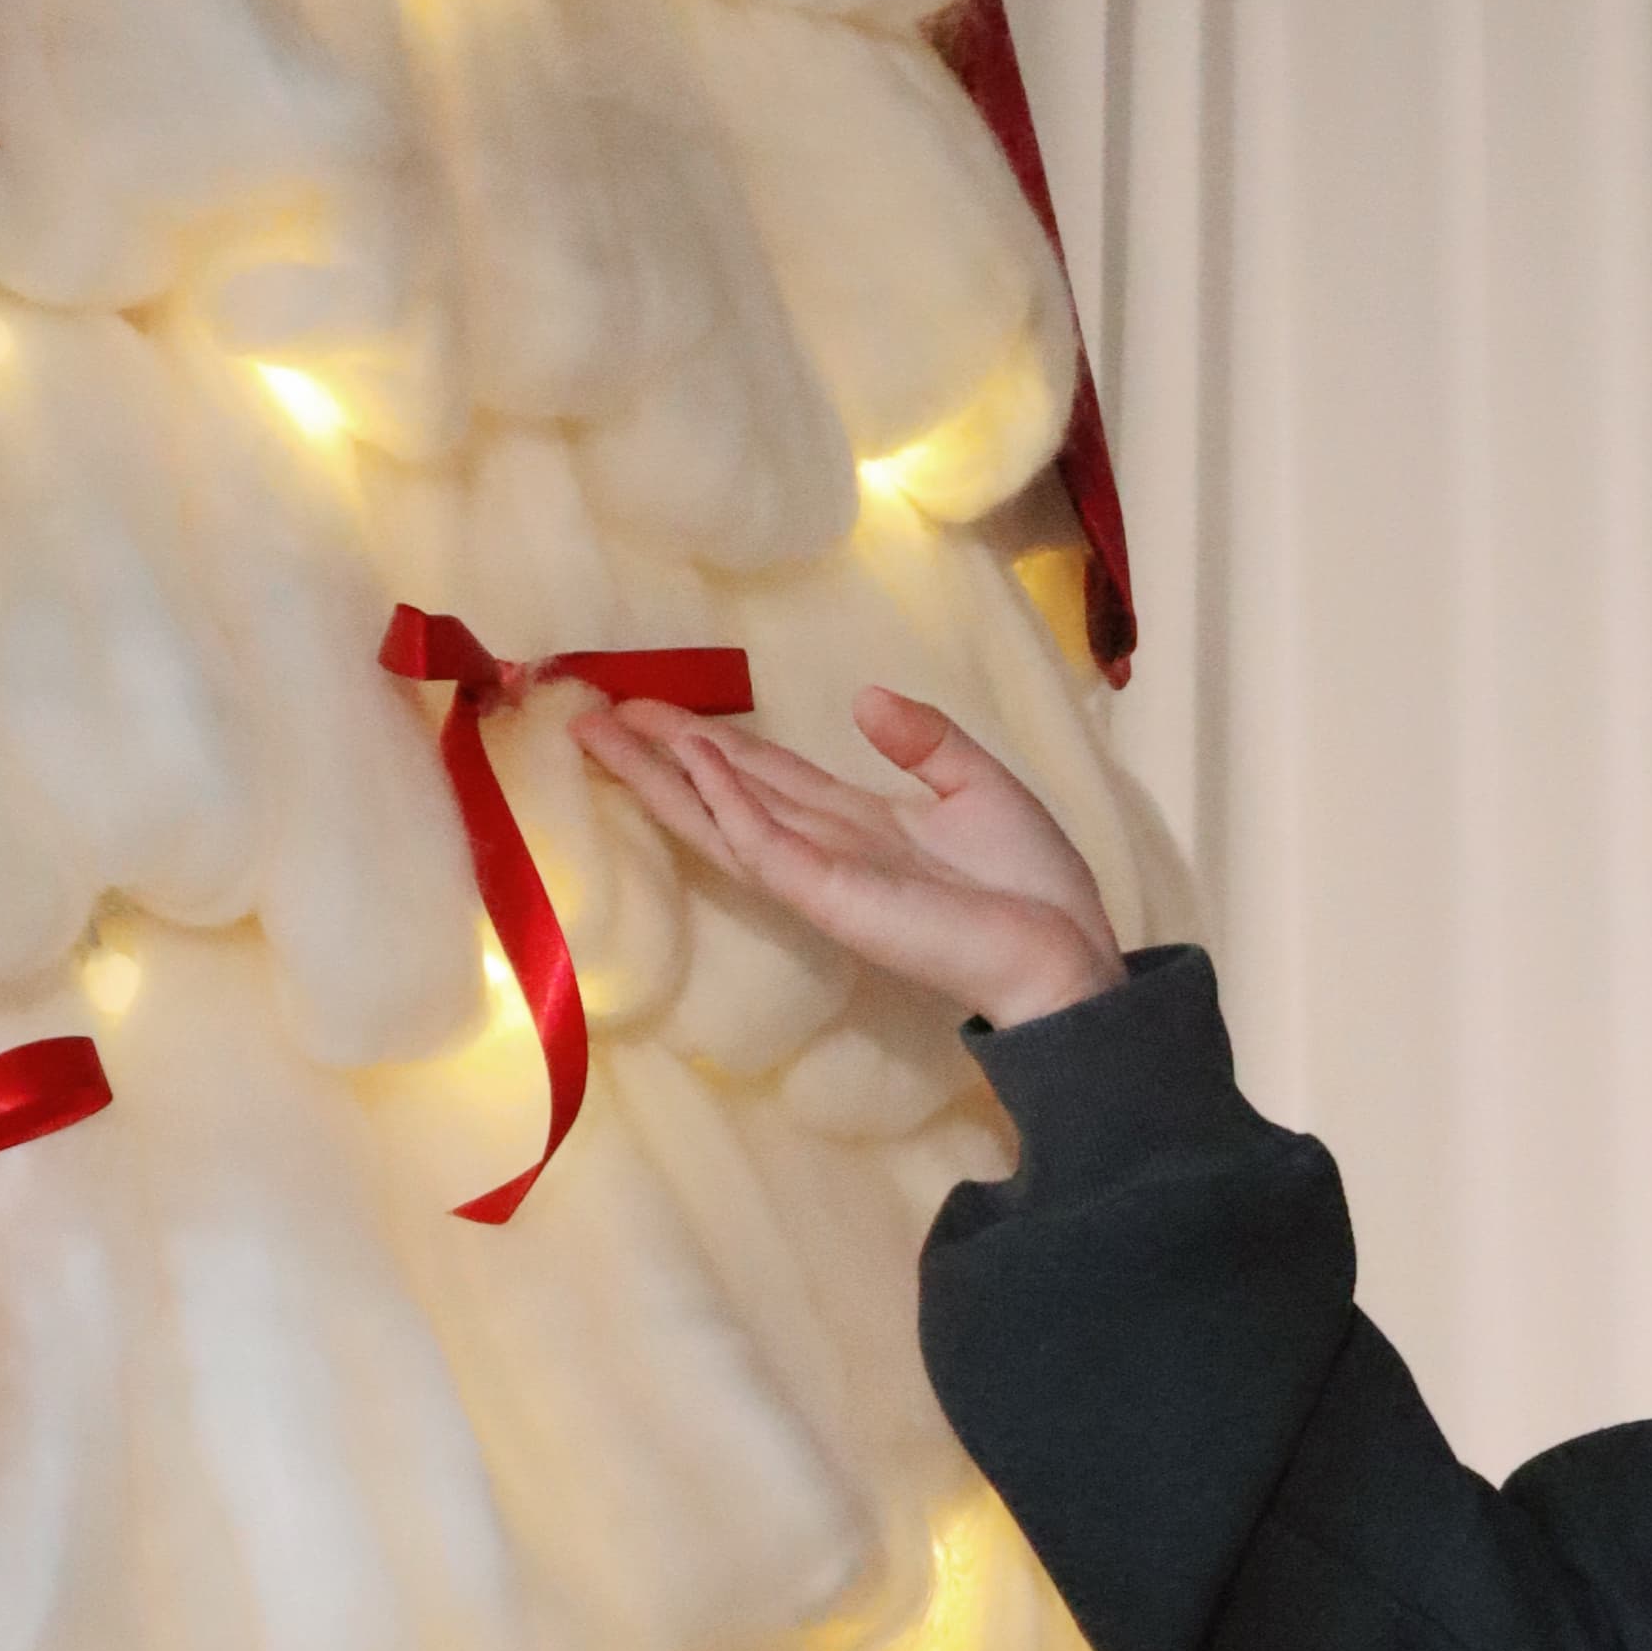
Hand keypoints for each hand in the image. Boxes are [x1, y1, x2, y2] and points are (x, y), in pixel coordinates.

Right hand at [574, 683, 1126, 1032]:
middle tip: (588, 714)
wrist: (1063, 951)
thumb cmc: (1030, 884)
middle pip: (720, 792)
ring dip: (662, 774)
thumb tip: (863, 699)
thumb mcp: (977, 784)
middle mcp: (823, 847)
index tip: (646, 705)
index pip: (762, 775)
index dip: (705, 741)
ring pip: (720, 816)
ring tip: (604, 730)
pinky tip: (692, 761)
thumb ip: (923, 740)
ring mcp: (819, 874)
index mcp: (856, 823)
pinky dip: (726, 801)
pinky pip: (764, 842)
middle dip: (656, 755)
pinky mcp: (829, 897)